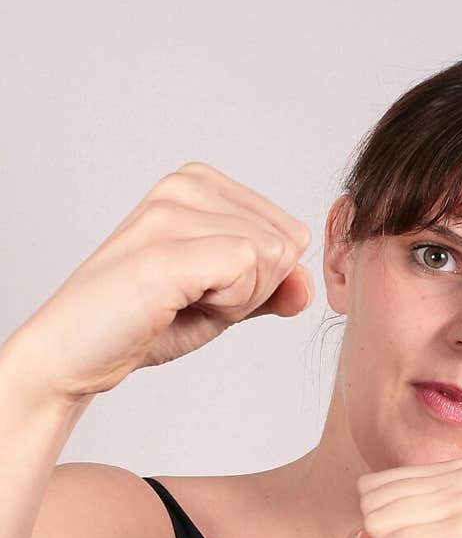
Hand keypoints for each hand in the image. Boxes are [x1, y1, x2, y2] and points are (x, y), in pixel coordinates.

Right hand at [8, 161, 313, 402]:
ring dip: (236, 301)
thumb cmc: (141, 323)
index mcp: (199, 184)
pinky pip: (249, 271)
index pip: (289, 233)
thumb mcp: (222, 303)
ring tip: (180, 303)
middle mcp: (186, 185)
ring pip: (271, 259)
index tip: (205, 290)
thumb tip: (308, 284)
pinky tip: (178, 307)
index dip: (262, 281)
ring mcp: (173, 211)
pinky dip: (226, 306)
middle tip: (190, 302)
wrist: (76, 354)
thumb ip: (269, 289)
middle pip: (286, 244)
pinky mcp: (168, 247)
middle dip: (253, 292)